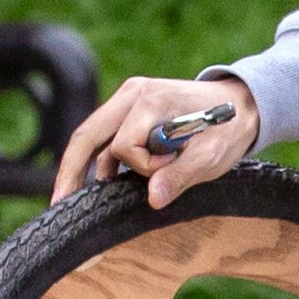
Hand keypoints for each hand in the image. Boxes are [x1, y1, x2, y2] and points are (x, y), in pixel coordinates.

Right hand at [52, 74, 259, 207]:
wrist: (240, 104)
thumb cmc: (228, 129)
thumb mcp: (213, 156)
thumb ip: (182, 175)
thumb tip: (153, 200)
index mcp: (151, 100)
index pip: (124, 146)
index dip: (143, 168)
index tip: (171, 170)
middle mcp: (132, 94)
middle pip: (86, 135)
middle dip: (71, 171)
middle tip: (58, 204)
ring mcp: (127, 99)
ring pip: (90, 136)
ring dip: (85, 168)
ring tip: (69, 200)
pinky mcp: (129, 108)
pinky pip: (105, 137)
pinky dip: (100, 161)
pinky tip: (97, 184)